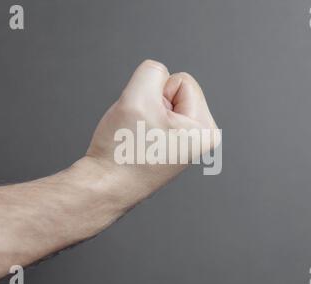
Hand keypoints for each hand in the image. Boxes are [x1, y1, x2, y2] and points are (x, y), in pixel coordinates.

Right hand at [81, 59, 219, 200]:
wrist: (104, 186)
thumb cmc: (123, 153)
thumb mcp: (138, 97)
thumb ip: (152, 70)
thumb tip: (158, 73)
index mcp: (206, 130)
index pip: (181, 80)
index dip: (155, 94)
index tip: (146, 122)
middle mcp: (201, 138)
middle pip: (173, 91)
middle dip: (150, 103)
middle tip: (139, 130)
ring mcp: (185, 143)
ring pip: (160, 103)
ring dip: (143, 113)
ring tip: (137, 138)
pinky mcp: (170, 145)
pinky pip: (154, 117)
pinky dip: (140, 123)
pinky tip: (136, 144)